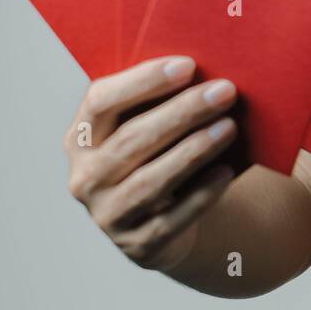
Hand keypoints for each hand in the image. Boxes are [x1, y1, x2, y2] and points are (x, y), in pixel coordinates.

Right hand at [63, 56, 238, 272]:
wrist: (164, 221)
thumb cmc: (159, 156)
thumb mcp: (148, 128)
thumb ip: (160, 103)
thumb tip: (207, 70)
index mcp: (81, 137)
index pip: (100, 101)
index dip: (142, 82)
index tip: (187, 65)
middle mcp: (86, 176)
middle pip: (132, 139)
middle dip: (182, 112)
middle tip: (224, 91)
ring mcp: (108, 214)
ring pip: (150, 180)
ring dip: (193, 150)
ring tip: (229, 127)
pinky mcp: (138, 244)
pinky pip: (172, 218)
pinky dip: (201, 193)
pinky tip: (226, 171)